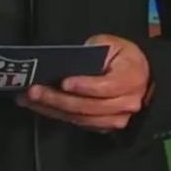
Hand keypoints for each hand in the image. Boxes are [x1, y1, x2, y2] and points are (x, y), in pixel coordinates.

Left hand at [18, 34, 150, 132]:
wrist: (140, 77)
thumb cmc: (123, 58)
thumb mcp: (111, 44)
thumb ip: (93, 51)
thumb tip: (67, 62)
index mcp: (131, 78)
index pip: (106, 86)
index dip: (85, 86)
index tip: (64, 82)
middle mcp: (127, 102)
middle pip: (88, 106)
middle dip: (58, 99)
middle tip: (35, 91)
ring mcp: (117, 118)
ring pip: (81, 118)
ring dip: (53, 109)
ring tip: (30, 99)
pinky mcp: (105, 126)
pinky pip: (79, 124)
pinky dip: (58, 115)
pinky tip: (41, 107)